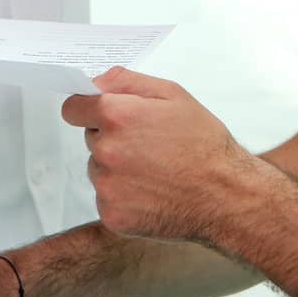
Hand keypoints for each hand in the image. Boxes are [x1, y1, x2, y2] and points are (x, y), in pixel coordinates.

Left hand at [62, 68, 248, 241]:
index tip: (101, 115)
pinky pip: (107, 198)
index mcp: (117, 116)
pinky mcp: (111, 214)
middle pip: (91, 139)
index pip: (73, 108)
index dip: (88, 109)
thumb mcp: (174, 95)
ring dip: (117, 169)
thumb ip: (128, 81)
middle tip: (149, 144)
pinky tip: (152, 191)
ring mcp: (107, 185)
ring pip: (99, 170)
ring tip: (155, 169)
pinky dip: (124, 196)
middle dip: (112, 138)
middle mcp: (106, 150)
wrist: (224, 194)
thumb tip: (97, 82)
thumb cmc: (204, 144)